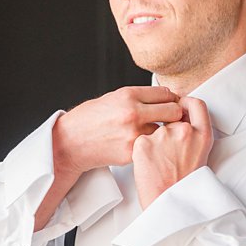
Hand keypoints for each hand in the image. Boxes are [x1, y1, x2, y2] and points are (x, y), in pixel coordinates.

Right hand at [53, 85, 183, 178]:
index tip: (172, 103)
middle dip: (175, 115)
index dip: (171, 99)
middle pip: (173, 111)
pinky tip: (140, 144)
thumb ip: (137, 97)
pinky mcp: (132, 152)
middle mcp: (133, 112)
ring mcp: (133, 133)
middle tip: (171, 119)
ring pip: (165, 131)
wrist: (70, 143)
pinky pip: (151, 146)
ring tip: (150, 134)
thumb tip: (161, 97)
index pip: (165, 93)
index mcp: (128, 95)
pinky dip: (149, 146)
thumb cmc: (88, 120)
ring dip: (162, 133)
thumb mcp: (112, 98)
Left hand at [132, 96, 213, 209]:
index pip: (196, 105)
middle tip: (164, 148)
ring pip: (154, 130)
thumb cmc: (184, 186)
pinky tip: (149, 166)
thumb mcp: (200, 156)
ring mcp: (163, 135)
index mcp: (202, 134)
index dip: (185, 103)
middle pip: (171, 118)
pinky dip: (142, 151)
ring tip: (158, 165)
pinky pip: (140, 140)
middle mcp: (185, 131)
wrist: (169, 204)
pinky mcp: (143, 142)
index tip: (179, 106)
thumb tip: (181, 122)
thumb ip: (193, 137)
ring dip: (153, 142)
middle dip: (166, 128)